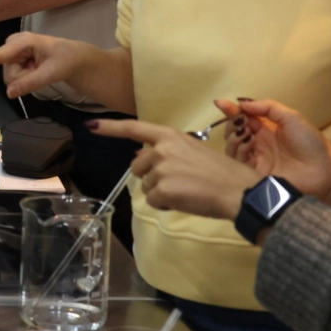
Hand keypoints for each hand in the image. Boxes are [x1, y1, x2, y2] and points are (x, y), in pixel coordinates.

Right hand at [0, 32, 96, 98]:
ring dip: (24, 78)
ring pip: (9, 76)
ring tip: (39, 69)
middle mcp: (13, 43)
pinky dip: (24, 76)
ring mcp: (11, 50)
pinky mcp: (12, 56)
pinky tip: (34, 68)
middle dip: (22, 78)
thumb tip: (9, 94)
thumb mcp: (52, 73)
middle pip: (7, 72)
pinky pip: (12, 75)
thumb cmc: (65, 60)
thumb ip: (30, 83)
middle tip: (40, 71)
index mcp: (23, 42)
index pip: (1, 55)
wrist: (72, 56)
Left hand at [89, 119, 259, 220]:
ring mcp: (161, 169)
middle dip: (150, 176)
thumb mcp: (193, 151)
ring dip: (160, 191)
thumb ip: (167, 151)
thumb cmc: (221, 172)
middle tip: (178, 181)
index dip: (110, 128)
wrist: (239, 190)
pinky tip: (185, 200)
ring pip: (145, 186)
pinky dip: (165, 205)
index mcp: (170, 135)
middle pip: (137, 166)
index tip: (91, 126)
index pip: (134, 128)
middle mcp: (162, 149)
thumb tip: (143, 160)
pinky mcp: (163, 190)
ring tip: (185, 190)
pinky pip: (153, 201)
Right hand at [221, 99, 330, 212]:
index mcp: (265, 130)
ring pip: (232, 147)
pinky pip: (237, 163)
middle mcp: (257, 144)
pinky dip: (238, 150)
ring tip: (246, 134)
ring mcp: (255, 160)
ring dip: (234, 137)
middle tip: (240, 121)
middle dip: (232, 123)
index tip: (220, 103)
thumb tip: (242, 102)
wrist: (323, 170)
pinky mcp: (254, 175)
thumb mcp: (290, 117)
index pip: (243, 118)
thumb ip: (267, 107)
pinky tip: (248, 145)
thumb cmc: (309, 142)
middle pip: (234, 132)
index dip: (231, 110)